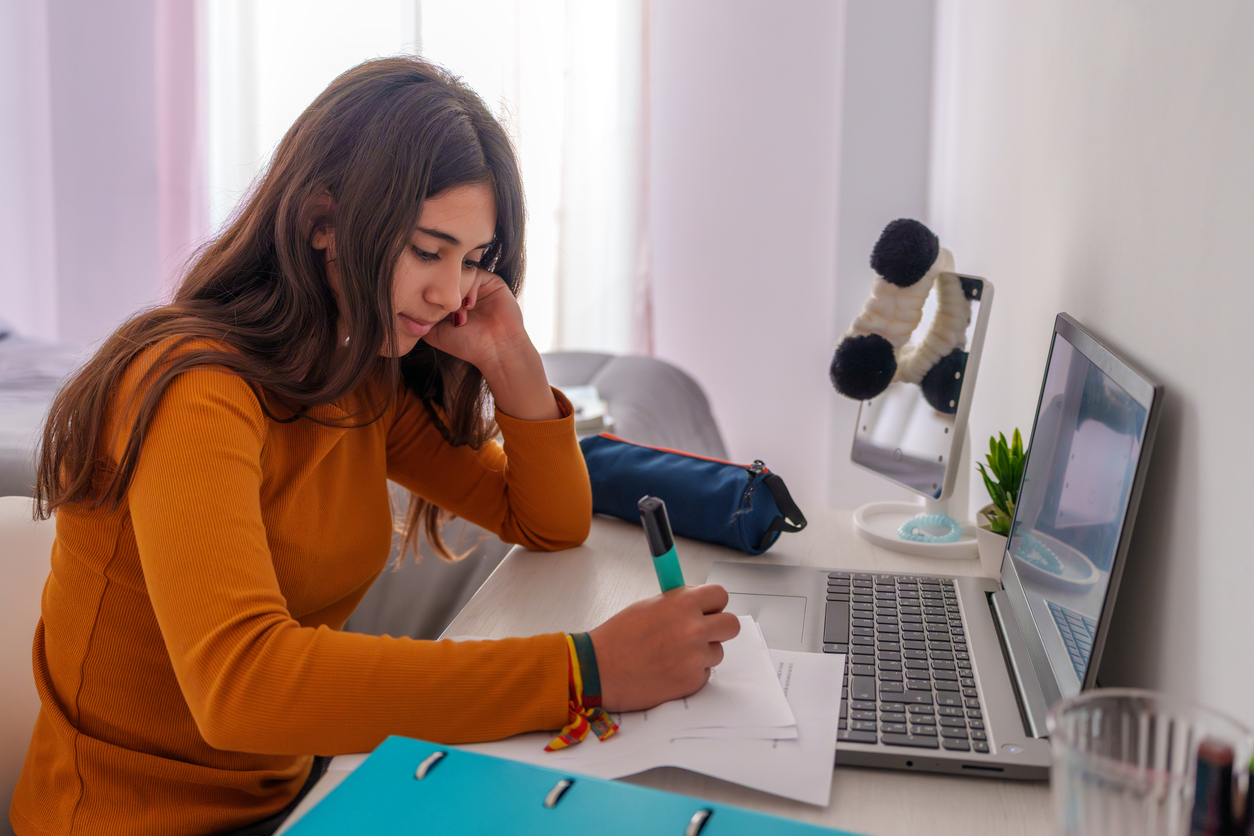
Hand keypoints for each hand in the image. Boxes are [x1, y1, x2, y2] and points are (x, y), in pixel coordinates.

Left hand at [420, 269, 527, 371]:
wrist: (496, 350)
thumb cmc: (467, 345)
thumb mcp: (436, 333)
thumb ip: (422, 317)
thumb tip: (408, 304)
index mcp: (452, 302)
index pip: (437, 286)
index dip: (432, 295)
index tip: (430, 309)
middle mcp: (466, 293)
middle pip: (449, 278)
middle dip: (445, 293)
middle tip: (446, 311)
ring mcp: (480, 286)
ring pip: (461, 274)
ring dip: (457, 292)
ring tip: (459, 313)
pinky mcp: (493, 282)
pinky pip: (476, 273)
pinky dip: (470, 287)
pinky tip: (469, 306)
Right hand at [588, 584, 741, 711]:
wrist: (599, 670)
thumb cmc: (618, 637)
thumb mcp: (649, 606)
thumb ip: (679, 602)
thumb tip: (699, 602)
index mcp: (683, 604)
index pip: (720, 595)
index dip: (713, 603)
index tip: (707, 608)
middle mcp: (694, 629)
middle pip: (731, 625)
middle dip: (719, 628)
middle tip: (702, 632)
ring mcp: (695, 658)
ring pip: (717, 652)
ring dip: (702, 652)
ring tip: (673, 654)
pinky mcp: (692, 682)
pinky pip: (704, 673)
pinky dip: (691, 672)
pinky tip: (668, 670)